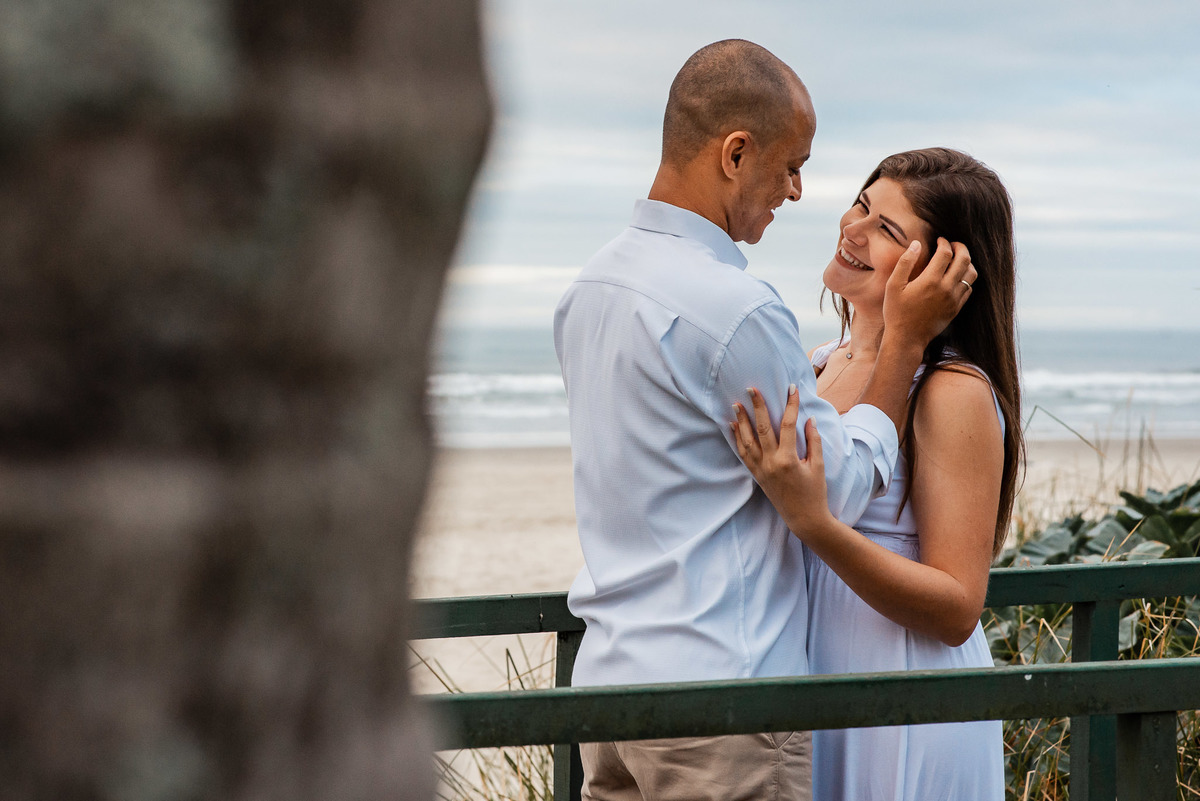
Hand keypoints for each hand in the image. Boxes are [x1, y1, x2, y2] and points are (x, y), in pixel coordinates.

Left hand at [731, 385, 832, 536]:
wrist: (804, 518)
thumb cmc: (815, 492)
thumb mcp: (818, 466)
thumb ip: (813, 441)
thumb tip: (809, 419)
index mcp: (788, 459)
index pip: (788, 425)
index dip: (790, 405)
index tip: (791, 388)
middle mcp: (771, 463)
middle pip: (762, 428)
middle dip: (756, 406)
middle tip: (751, 389)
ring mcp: (761, 470)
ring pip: (747, 440)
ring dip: (742, 421)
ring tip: (736, 404)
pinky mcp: (757, 475)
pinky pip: (744, 454)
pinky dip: (738, 439)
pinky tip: (734, 426)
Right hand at [882, 237, 976, 347]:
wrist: (907, 339)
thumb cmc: (897, 312)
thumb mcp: (893, 286)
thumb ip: (905, 262)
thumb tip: (916, 244)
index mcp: (930, 280)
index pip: (946, 252)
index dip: (944, 242)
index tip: (939, 239)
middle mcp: (946, 288)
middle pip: (964, 259)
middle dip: (960, 247)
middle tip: (953, 244)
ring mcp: (954, 299)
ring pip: (971, 274)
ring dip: (967, 262)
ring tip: (957, 259)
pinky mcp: (957, 308)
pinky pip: (969, 288)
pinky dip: (966, 278)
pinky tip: (956, 276)